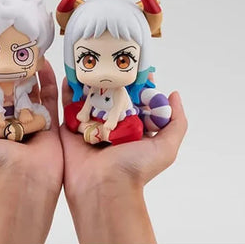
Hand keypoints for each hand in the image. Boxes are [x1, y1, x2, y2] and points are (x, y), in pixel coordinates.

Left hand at [0, 61, 62, 243]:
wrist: (24, 181)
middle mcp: (10, 120)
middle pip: (10, 90)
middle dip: (9, 72)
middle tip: (11, 49)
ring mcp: (31, 119)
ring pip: (30, 90)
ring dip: (29, 72)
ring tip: (28, 52)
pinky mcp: (50, 121)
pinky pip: (49, 97)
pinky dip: (48, 80)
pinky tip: (44, 63)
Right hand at [60, 78, 187, 243]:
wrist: (102, 187)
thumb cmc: (135, 169)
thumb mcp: (166, 147)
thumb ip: (176, 122)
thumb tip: (174, 94)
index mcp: (134, 128)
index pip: (137, 100)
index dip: (138, 83)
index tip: (136, 64)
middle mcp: (112, 125)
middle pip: (112, 95)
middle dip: (111, 78)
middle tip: (109, 57)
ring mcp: (91, 125)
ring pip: (89, 96)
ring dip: (89, 81)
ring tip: (89, 62)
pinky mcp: (70, 127)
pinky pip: (68, 104)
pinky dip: (68, 89)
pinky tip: (70, 73)